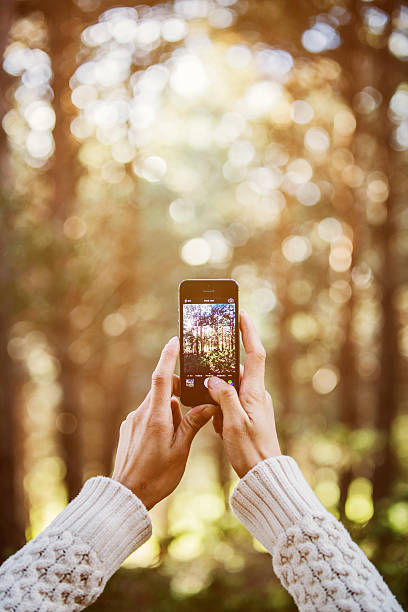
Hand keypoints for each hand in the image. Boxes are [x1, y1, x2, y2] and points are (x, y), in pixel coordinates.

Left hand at [112, 337, 215, 508]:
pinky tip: (166, 441)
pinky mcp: (129, 429)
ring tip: (180, 435)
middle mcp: (141, 413)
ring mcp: (132, 420)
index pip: (161, 378)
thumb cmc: (157, 475)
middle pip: (162, 390)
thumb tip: (208, 404)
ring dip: (171, 409)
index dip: (168, 357)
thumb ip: (193, 423)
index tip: (174, 341)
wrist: (127, 495)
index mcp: (155, 416)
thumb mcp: (181, 450)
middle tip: (194, 406)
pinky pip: (148, 415)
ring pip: (156, 404)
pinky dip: (161, 418)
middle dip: (178, 392)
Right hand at [207, 310, 280, 477]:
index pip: (255, 353)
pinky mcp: (246, 416)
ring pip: (231, 386)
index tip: (241, 314)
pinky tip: (211, 414)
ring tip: (207, 394)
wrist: (263, 474)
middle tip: (211, 350)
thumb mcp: (233, 423)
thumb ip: (223, 398)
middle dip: (224, 361)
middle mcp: (255, 394)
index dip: (249, 332)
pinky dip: (218, 403)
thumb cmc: (250, 450)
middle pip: (240, 368)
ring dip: (218, 387)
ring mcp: (252, 405)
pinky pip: (230, 401)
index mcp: (255, 392)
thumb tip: (212, 380)